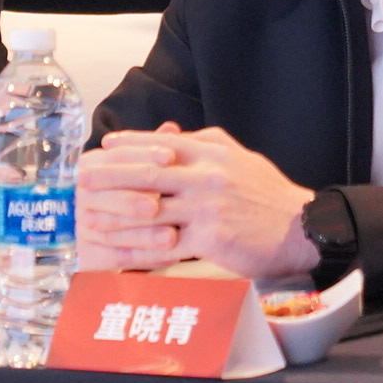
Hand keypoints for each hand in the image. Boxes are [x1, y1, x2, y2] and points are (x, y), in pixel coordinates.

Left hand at [75, 126, 318, 282]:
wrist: (300, 227)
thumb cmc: (266, 193)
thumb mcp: (237, 157)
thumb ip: (202, 144)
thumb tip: (167, 133)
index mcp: (212, 152)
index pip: (160, 143)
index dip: (129, 145)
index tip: (103, 147)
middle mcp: (206, 176)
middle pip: (147, 174)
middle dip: (110, 176)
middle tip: (82, 177)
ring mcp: (207, 208)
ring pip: (150, 210)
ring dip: (115, 215)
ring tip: (90, 217)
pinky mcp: (210, 239)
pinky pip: (165, 244)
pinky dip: (139, 247)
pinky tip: (119, 249)